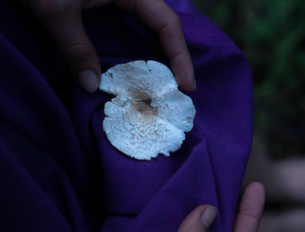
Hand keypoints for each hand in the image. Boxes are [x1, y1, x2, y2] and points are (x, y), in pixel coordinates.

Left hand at [20, 0, 195, 92]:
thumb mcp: (56, 10)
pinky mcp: (102, 5)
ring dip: (155, 57)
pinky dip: (132, 51)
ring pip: (145, 30)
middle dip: (173, 59)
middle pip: (162, 27)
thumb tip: (91, 85)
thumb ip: (75, 47)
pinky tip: (132, 69)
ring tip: (161, 85)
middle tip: (179, 90)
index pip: (166, 23)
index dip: (180, 55)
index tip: (187, 85)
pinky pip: (127, 29)